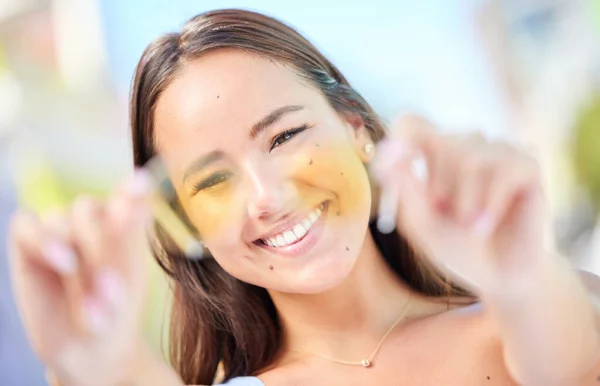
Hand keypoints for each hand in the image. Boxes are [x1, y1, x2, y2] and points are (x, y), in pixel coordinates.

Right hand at [8, 171, 152, 385]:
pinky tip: (62, 262)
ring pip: (60, 220)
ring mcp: (58, 231)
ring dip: (75, 258)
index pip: (127, 194)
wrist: (88, 351)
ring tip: (89, 297)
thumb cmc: (117, 312)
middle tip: (108, 286)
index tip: (142, 185)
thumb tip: (139, 191)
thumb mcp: (128, 279)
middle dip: (99, 248)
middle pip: (89, 210)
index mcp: (123, 224)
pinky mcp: (28, 244)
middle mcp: (91, 221)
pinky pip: (25, 224)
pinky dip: (42, 240)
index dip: (132, 187)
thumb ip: (129, 235)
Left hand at [371, 115, 546, 293]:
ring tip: (470, 226)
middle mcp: (466, 144)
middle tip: (444, 213)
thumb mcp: (420, 221)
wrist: (498, 277)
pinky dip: (491, 203)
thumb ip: (403, 186)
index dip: (399, 140)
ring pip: (471, 157)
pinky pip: (504, 171)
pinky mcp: (527, 164)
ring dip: (464, 201)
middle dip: (437, 186)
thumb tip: (387, 151)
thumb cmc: (455, 246)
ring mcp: (499, 151)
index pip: (411, 123)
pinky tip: (487, 224)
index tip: (389, 169)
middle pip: (440, 140)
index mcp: (434, 153)